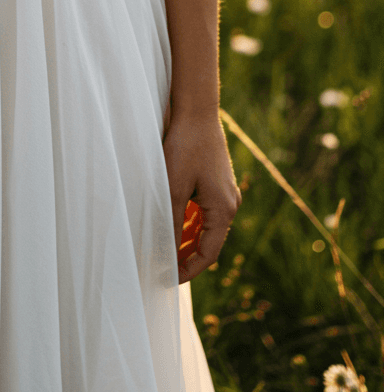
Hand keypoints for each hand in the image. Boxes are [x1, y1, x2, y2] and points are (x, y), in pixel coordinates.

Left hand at [163, 108, 240, 283]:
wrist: (196, 112)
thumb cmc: (184, 148)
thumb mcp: (173, 189)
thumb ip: (171, 222)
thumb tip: (166, 251)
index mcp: (223, 209)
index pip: (209, 253)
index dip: (190, 269)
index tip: (169, 279)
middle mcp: (229, 203)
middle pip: (209, 241)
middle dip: (187, 256)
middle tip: (163, 268)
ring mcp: (223, 192)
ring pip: (205, 226)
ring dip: (186, 239)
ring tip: (163, 249)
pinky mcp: (215, 181)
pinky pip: (203, 210)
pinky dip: (188, 221)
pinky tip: (170, 223)